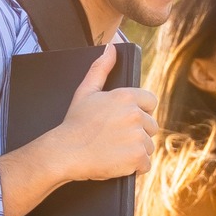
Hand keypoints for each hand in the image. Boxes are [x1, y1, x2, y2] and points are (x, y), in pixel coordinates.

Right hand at [51, 45, 155, 182]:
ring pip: (148, 146)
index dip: (140, 112)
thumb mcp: (85, 91)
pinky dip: (134, 167)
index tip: (124, 121)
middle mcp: (135, 115)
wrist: (64, 153)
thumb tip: (111, 48)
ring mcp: (137, 137)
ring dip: (135, 151)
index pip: (150, 102)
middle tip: (115, 138)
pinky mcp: (137, 158)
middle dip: (137, 133)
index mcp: (126, 97)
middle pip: (151, 126)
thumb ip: (101, 68)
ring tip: (114, 150)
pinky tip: (118, 162)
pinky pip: (145, 164)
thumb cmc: (74, 123)